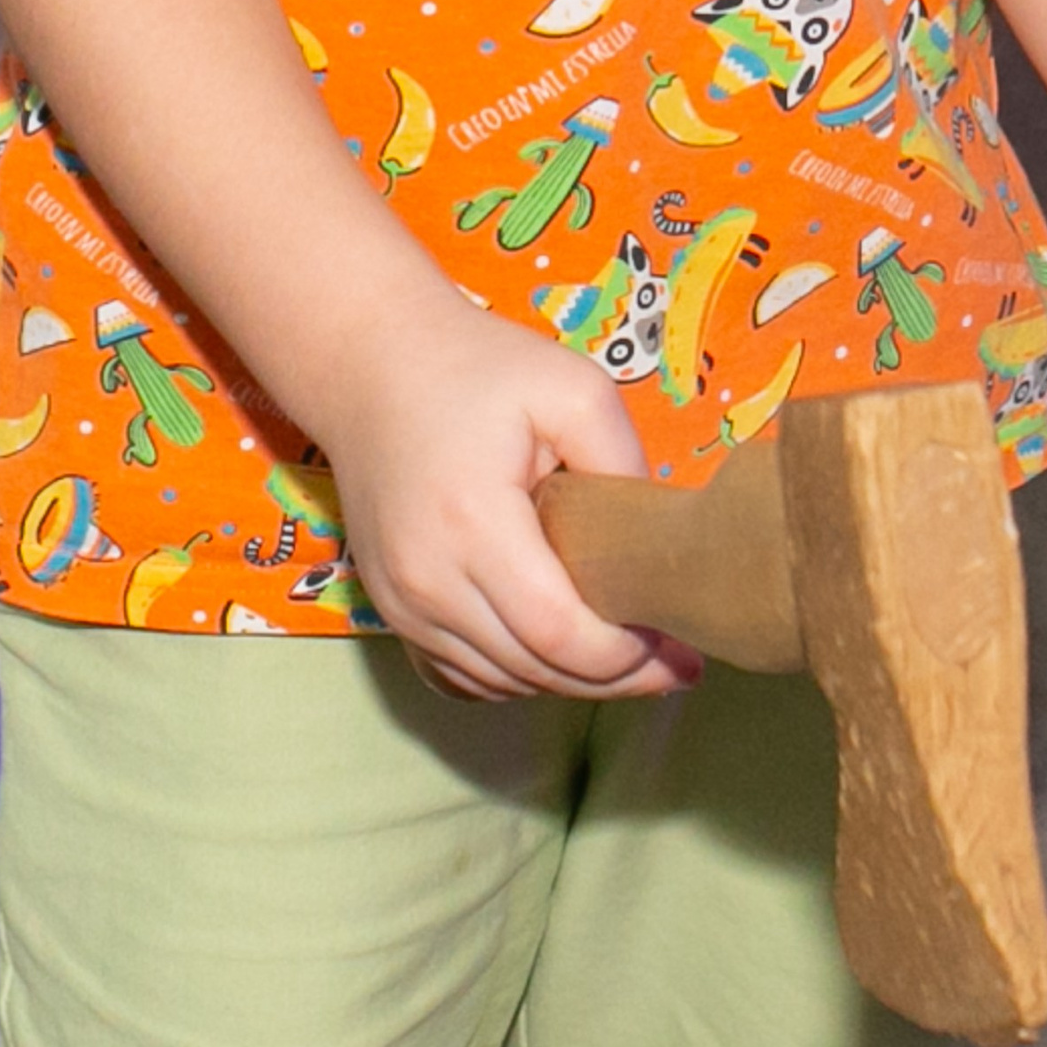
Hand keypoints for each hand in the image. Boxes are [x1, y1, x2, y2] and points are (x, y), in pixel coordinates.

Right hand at [311, 298, 699, 703]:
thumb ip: (621, 460)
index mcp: (473, 522)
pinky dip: (515, 676)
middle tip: (673, 663)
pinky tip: (556, 654)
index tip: (677, 647)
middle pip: (533, 670)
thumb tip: (652, 542)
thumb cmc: (477, 367)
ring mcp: (400, 602)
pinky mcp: (388, 608)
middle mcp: (426, 579)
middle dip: (612, 678)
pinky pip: (461, 675)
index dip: (624, 658)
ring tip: (627, 659)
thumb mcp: (571, 387)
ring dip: (566, 682)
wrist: (369, 364)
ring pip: (499, 682)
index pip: (558, 633)